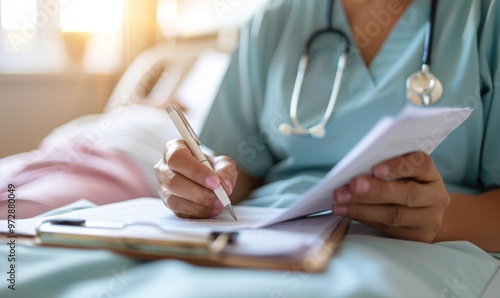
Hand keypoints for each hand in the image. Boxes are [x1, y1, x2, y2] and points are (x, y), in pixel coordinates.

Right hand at [154, 139, 237, 217]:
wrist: (210, 180)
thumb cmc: (212, 166)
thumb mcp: (223, 162)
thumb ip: (226, 170)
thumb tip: (224, 186)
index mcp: (173, 149)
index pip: (178, 158)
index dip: (196, 171)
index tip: (215, 182)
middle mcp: (163, 167)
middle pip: (173, 181)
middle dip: (199, 192)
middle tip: (220, 198)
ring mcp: (163, 187)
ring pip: (173, 199)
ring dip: (198, 205)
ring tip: (218, 205)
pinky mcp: (167, 203)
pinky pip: (178, 211)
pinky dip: (197, 213)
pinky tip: (211, 210)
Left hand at [332, 152, 449, 242]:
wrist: (428, 214)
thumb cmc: (407, 184)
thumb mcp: (405, 173)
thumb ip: (386, 168)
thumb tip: (354, 167)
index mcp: (431, 175)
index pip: (421, 165)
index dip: (399, 166)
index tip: (375, 168)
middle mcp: (434, 197)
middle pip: (408, 194)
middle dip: (376, 190)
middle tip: (352, 185)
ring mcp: (427, 220)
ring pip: (395, 214)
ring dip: (362, 207)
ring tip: (340, 199)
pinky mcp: (415, 237)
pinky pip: (385, 227)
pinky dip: (362, 217)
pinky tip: (344, 210)